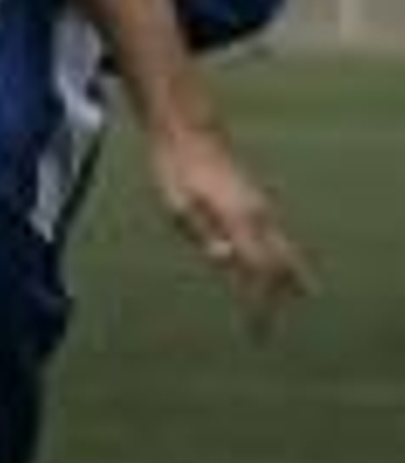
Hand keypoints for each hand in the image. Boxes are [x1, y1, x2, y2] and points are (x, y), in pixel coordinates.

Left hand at [146, 119, 313, 332]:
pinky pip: (275, 236)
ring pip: (285, 249)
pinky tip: (271, 270)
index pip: (260, 272)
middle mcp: (259, 213)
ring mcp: (261, 204)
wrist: (186, 128)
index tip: (256, 334)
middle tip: (269, 330)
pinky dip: (278, 258)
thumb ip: (202, 233)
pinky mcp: (255, 198)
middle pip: (284, 264)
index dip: (260, 305)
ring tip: (283, 307)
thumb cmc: (175, 167)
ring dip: (285, 278)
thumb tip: (223, 258)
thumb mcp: (177, 203)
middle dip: (280, 298)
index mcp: (240, 218)